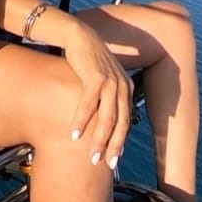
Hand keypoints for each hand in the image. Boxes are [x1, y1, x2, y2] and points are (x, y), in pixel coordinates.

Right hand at [63, 19, 132, 166]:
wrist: (80, 36)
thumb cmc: (88, 60)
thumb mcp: (101, 80)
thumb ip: (104, 98)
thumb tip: (100, 121)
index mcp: (126, 89)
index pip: (126, 121)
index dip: (121, 141)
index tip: (113, 159)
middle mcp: (122, 87)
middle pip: (121, 123)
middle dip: (113, 146)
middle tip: (106, 165)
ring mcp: (110, 81)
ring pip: (107, 118)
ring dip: (99, 139)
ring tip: (91, 156)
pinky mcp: (95, 76)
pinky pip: (89, 104)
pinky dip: (82, 121)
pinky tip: (74, 134)